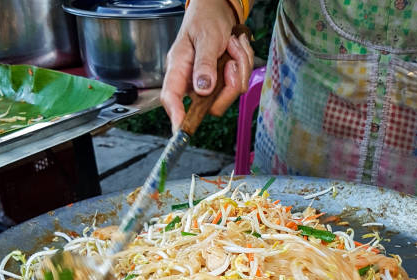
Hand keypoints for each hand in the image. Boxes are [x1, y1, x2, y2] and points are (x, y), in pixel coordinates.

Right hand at [161, 0, 253, 130]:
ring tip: (233, 45)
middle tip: (231, 61)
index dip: (176, 116)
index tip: (180, 130)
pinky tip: (236, 48)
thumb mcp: (205, 38)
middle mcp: (192, 81)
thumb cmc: (205, 20)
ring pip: (230, 95)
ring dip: (240, 67)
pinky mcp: (224, 83)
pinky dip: (244, 64)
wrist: (219, 10)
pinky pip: (240, 85)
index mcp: (179, 69)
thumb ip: (205, 63)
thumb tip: (202, 88)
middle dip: (229, 85)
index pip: (171, 98)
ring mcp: (210, 84)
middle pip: (210, 106)